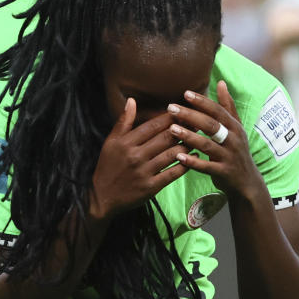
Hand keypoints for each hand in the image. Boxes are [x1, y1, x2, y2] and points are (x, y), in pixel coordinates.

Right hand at [89, 99, 188, 220]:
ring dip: (187, 145)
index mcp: (126, 143)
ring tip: (197, 138)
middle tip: (197, 122)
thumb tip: (132, 100)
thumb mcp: (110, 142)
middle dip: (183, 128)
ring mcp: (144, 172)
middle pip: (165, 138)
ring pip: (172, 154)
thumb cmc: (107, 167)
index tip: (182, 111)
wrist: (101, 197)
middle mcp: (135, 156)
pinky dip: (185, 164)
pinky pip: (172, 173)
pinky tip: (193, 158)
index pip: (153, 126)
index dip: (170, 117)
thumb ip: (123, 122)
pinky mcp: (151, 187)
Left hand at [167, 82, 264, 200]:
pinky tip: (178, 156)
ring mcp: (229, 157)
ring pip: (207, 145)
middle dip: (190, 115)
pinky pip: (207, 167)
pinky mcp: (224, 173)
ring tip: (171, 129)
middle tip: (171, 108)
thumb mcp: (236, 128)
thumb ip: (227, 106)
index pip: (218, 111)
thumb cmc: (236, 150)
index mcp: (235, 127)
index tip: (185, 93)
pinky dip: (193, 162)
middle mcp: (234, 140)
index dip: (202, 102)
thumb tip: (221, 82)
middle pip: (211, 125)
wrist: (247, 181)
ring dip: (189, 136)